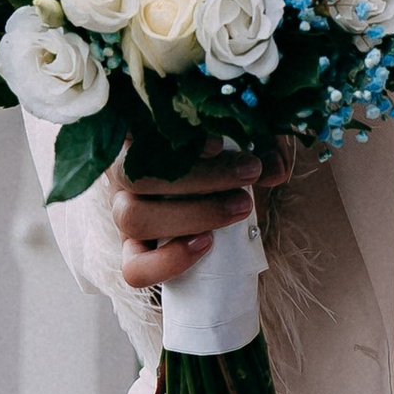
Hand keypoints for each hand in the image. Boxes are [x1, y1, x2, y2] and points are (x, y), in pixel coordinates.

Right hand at [112, 140, 293, 290]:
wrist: (222, 199)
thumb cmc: (227, 160)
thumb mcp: (245, 142)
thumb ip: (261, 147)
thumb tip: (273, 168)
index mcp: (137, 135)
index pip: (129, 126)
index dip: (163, 134)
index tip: (217, 142)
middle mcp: (120, 172)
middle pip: (135, 175)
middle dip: (199, 177)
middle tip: (250, 172)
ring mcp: (123, 214)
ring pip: (133, 218)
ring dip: (191, 215)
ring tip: (241, 207)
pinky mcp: (134, 253)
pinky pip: (135, 267)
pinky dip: (169, 260)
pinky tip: (206, 244)